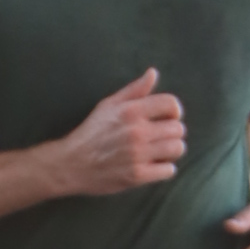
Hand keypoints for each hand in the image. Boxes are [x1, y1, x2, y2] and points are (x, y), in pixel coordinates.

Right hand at [56, 68, 186, 196]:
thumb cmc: (91, 132)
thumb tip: (153, 73)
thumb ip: (134, 90)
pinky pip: (168, 170)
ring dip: (172, 151)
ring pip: (177, 149)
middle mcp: (136, 131)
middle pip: (178, 128)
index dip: (175, 111)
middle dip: (173, 133)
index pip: (171, 104)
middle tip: (162, 138)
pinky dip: (165, 169)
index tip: (169, 118)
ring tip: (160, 152)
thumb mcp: (108, 105)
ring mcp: (138, 154)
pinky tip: (154, 166)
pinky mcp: (137, 175)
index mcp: (131, 111)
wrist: (71, 164)